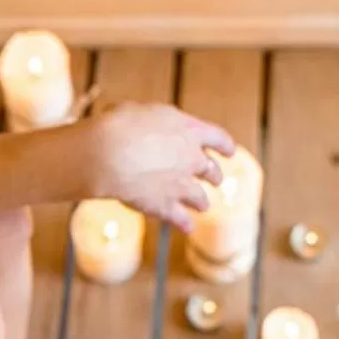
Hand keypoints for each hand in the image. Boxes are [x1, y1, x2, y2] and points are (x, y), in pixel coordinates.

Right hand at [84, 103, 236, 232]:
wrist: (109, 154)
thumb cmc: (119, 126)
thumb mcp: (139, 111)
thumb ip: (151, 121)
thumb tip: (141, 122)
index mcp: (191, 131)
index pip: (218, 138)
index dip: (225, 146)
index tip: (230, 152)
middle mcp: (193, 158)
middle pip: (211, 170)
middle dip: (214, 175)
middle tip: (215, 180)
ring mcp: (181, 185)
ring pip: (200, 198)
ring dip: (201, 202)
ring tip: (202, 206)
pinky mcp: (165, 206)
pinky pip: (180, 219)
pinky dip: (184, 224)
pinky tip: (187, 228)